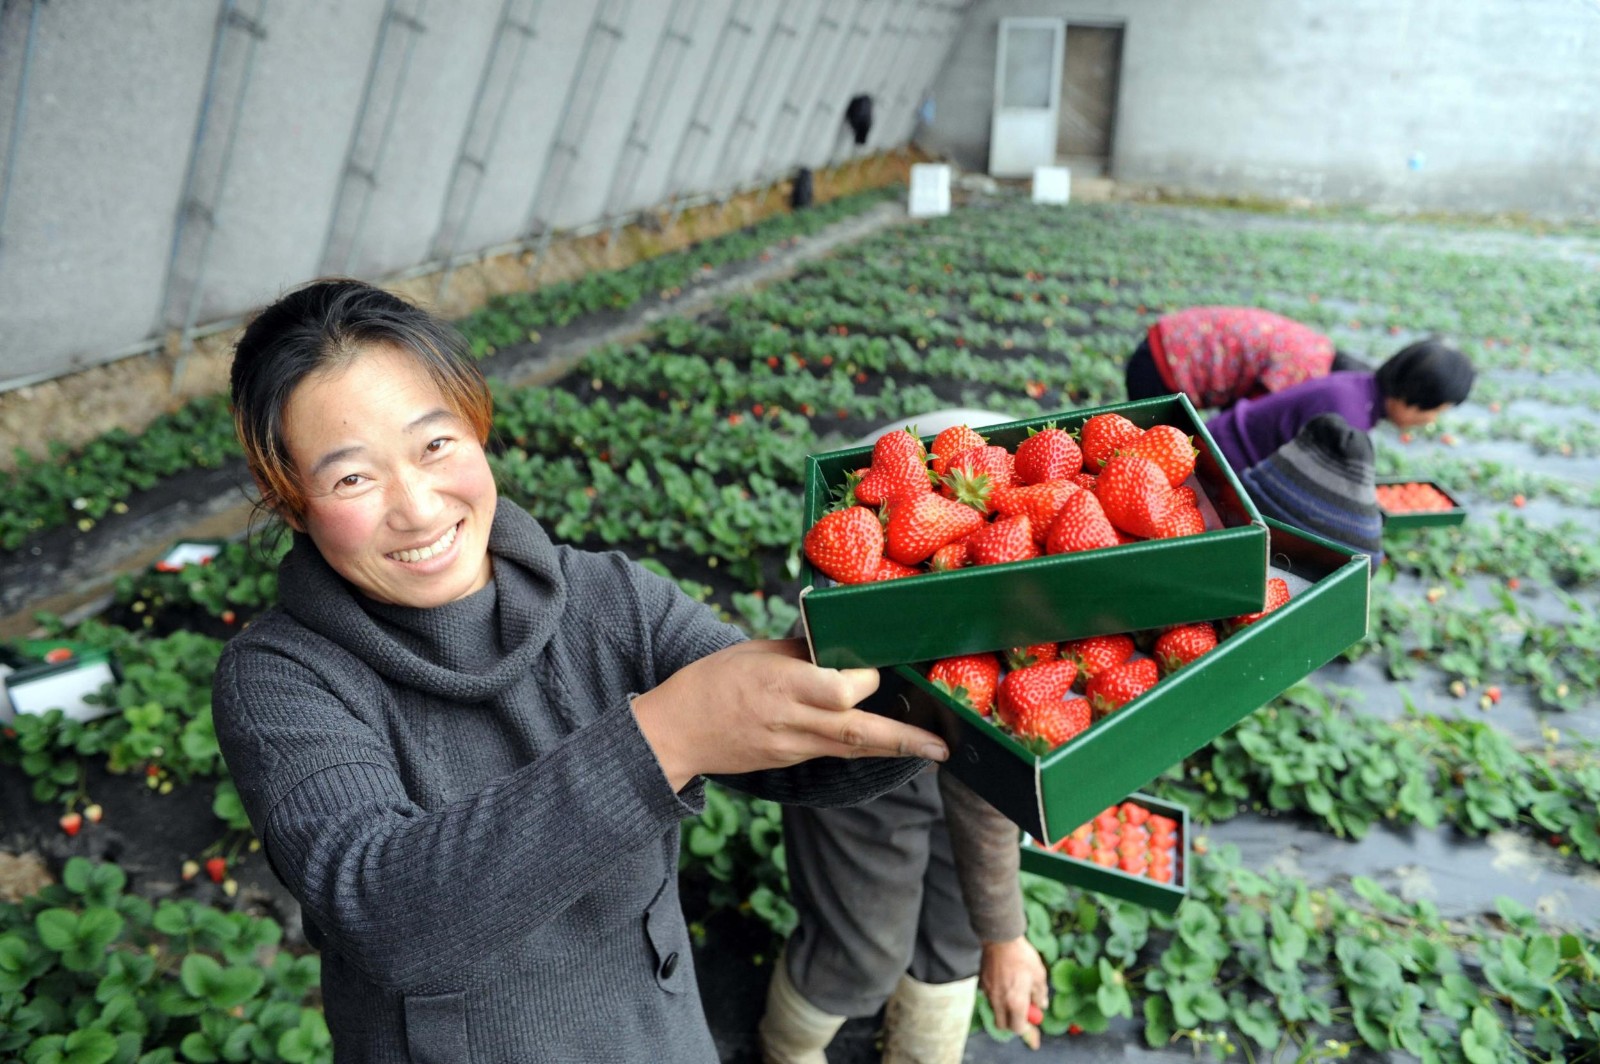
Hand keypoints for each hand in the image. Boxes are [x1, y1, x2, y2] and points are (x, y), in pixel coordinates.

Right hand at [631, 638, 948, 790]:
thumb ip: (800, 653)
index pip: (839, 689)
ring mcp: (791, 746)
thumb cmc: (711, 683)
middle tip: (941, 746)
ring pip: (852, 750)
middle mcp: (790, 719)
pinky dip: (864, 749)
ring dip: (894, 750)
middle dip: (902, 740)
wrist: (674, 733)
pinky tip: (890, 746)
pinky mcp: (789, 760)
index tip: (876, 666)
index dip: (864, 679)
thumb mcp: (754, 653)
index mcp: (780, 684)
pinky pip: (834, 754)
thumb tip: (839, 642)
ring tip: (933, 751)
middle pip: (855, 731)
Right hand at [980, 935, 1047, 1049]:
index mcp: (1015, 1002)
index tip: (1033, 1028)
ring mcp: (988, 992)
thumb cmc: (1022, 956)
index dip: (1026, 1030)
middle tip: (1022, 1014)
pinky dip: (998, 997)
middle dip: (1012, 1024)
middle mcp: (999, 1001)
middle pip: (1002, 1025)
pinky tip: (1005, 983)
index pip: (1018, 1028)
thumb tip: (1041, 1004)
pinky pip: (990, 997)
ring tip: (1015, 994)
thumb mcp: (1039, 975)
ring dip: (1005, 1010)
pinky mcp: (982, 982)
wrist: (1000, 938)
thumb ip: (1040, 994)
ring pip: (995, 1011)